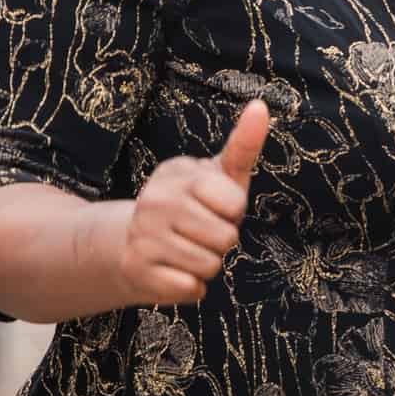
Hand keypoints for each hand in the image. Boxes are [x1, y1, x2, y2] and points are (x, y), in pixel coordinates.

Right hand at [112, 99, 266, 305]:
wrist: (132, 244)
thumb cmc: (193, 206)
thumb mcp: (219, 175)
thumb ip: (243, 145)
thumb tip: (262, 107)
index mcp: (178, 174)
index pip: (234, 204)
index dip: (233, 212)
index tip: (215, 207)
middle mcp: (155, 201)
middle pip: (226, 239)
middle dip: (222, 242)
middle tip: (199, 233)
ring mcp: (142, 235)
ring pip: (210, 266)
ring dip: (206, 265)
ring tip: (186, 250)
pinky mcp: (136, 269)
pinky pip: (191, 288)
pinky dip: (191, 287)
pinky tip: (173, 271)